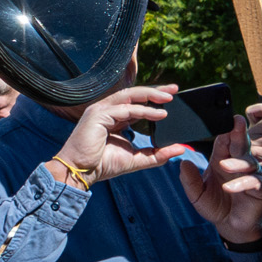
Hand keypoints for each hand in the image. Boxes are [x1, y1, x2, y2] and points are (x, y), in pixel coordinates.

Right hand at [51, 84, 182, 185]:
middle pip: (133, 94)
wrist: (80, 172)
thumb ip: (158, 154)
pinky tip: (159, 114)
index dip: (153, 98)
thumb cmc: (102, 165)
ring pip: (129, 95)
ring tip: (168, 98)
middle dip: (155, 90)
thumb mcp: (136, 159)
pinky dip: (144, 110)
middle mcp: (106, 110)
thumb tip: (181, 149)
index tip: (172, 97)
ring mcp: (100, 110)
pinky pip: (125, 108)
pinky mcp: (98, 115)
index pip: (135, 102)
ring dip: (150, 95)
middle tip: (174, 89)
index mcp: (113, 118)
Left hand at [180, 115, 261, 243]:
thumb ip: (189, 180)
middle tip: (237, 122)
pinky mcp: (261, 188)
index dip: (223, 131)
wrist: (230, 225)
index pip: (223, 142)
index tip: (222, 118)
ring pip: (247, 163)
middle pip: (240, 145)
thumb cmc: (215, 205)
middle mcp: (239, 164)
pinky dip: (241, 184)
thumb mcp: (196, 194)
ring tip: (223, 165)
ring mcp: (252, 174)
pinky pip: (253, 183)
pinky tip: (229, 187)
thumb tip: (182, 162)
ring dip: (236, 163)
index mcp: (222, 159)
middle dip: (238, 133)